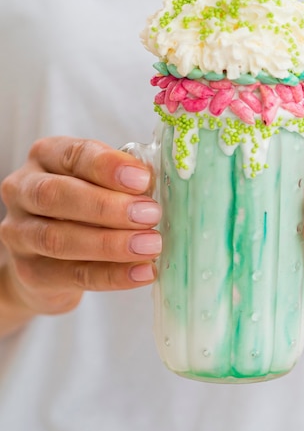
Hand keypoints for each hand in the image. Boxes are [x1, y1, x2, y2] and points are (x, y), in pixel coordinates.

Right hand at [0, 137, 160, 320]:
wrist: (47, 260)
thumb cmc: (82, 208)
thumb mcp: (98, 184)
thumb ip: (122, 181)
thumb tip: (157, 185)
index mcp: (46, 157)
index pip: (73, 155)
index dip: (108, 166)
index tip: (143, 179)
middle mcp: (23, 190)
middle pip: (57, 195)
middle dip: (107, 206)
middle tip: (149, 214)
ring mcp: (19, 234)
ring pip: (59, 239)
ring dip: (111, 243)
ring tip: (150, 245)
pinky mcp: (30, 273)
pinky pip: (73, 275)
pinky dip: (112, 275)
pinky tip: (142, 271)